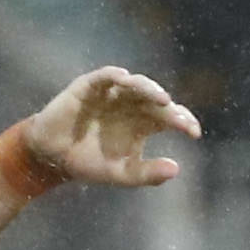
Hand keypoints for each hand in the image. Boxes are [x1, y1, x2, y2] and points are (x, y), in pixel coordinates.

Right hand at [24, 66, 198, 188]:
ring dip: (148, 88)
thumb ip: (148, 173)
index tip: (194, 133)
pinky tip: (125, 80)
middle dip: (169, 108)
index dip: (184, 121)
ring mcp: (111, 93)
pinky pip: (104, 77)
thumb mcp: (123, 174)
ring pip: (135, 84)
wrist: (55, 158)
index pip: (169, 117)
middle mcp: (131, 104)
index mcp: (143, 123)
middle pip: (155, 100)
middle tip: (181, 120)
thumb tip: (177, 169)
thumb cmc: (91, 164)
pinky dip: (114, 76)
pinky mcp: (89, 86)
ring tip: (162, 99)